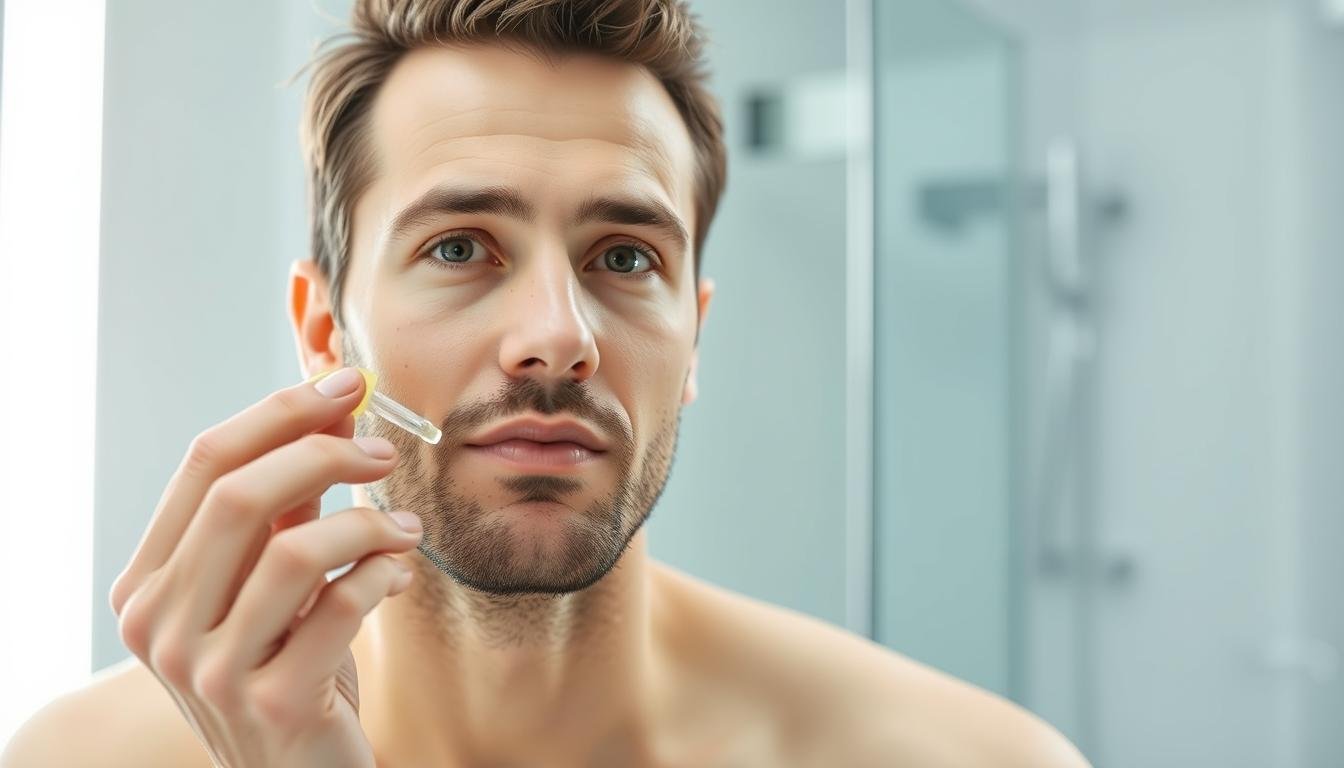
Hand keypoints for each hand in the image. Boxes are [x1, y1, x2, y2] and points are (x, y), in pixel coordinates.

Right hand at [108, 367, 422, 767]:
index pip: (204, 463)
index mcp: (148, 584)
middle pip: (239, 494)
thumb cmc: (291, 668)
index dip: (280, 412)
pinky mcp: (274, 703)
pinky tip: (400, 575)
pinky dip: (385, 574)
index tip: (346, 384)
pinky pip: (342, 605)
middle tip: (385, 452)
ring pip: (294, 549)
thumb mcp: (272, 585)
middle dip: (325, 452)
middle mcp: (161, 625)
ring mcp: (209, 670)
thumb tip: (335, 400)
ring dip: (367, 522)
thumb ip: (289, 502)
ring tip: (405, 530)